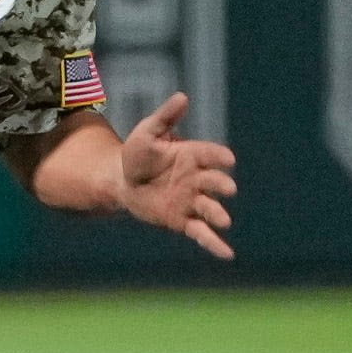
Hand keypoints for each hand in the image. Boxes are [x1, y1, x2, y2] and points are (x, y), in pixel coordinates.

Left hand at [120, 92, 237, 259]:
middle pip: (214, 182)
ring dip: (218, 214)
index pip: (210, 155)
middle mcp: (197, 179)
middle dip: (221, 185)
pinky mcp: (183, 220)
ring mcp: (192, 201)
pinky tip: (228, 255)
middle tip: (228, 189)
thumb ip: (165, 117)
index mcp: (192, 155)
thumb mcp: (147, 132)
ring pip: (209, 208)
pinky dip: (214, 244)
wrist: (123, 181)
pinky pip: (201, 233)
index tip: (227, 159)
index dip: (218, 157)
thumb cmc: (138, 154)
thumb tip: (182, 96)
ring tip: (224, 221)